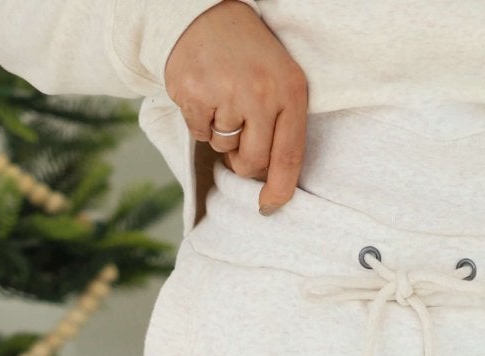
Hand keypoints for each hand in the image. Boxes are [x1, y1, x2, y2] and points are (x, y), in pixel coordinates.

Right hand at [164, 2, 307, 213]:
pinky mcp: (194, 93)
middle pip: (252, 162)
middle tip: (239, 133)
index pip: (289, 156)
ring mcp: (226, 92)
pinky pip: (199, 133)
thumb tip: (270, 184)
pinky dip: (199, 120)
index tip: (269, 207)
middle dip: (243, 160)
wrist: (206, 13)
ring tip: (222, 96)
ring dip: (221, 133)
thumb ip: (282, 125)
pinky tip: (205, 91)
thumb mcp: (280, 80)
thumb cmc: (248, 55)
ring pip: (224, 148)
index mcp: (290, 90)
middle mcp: (260, 92)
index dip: (280, 189)